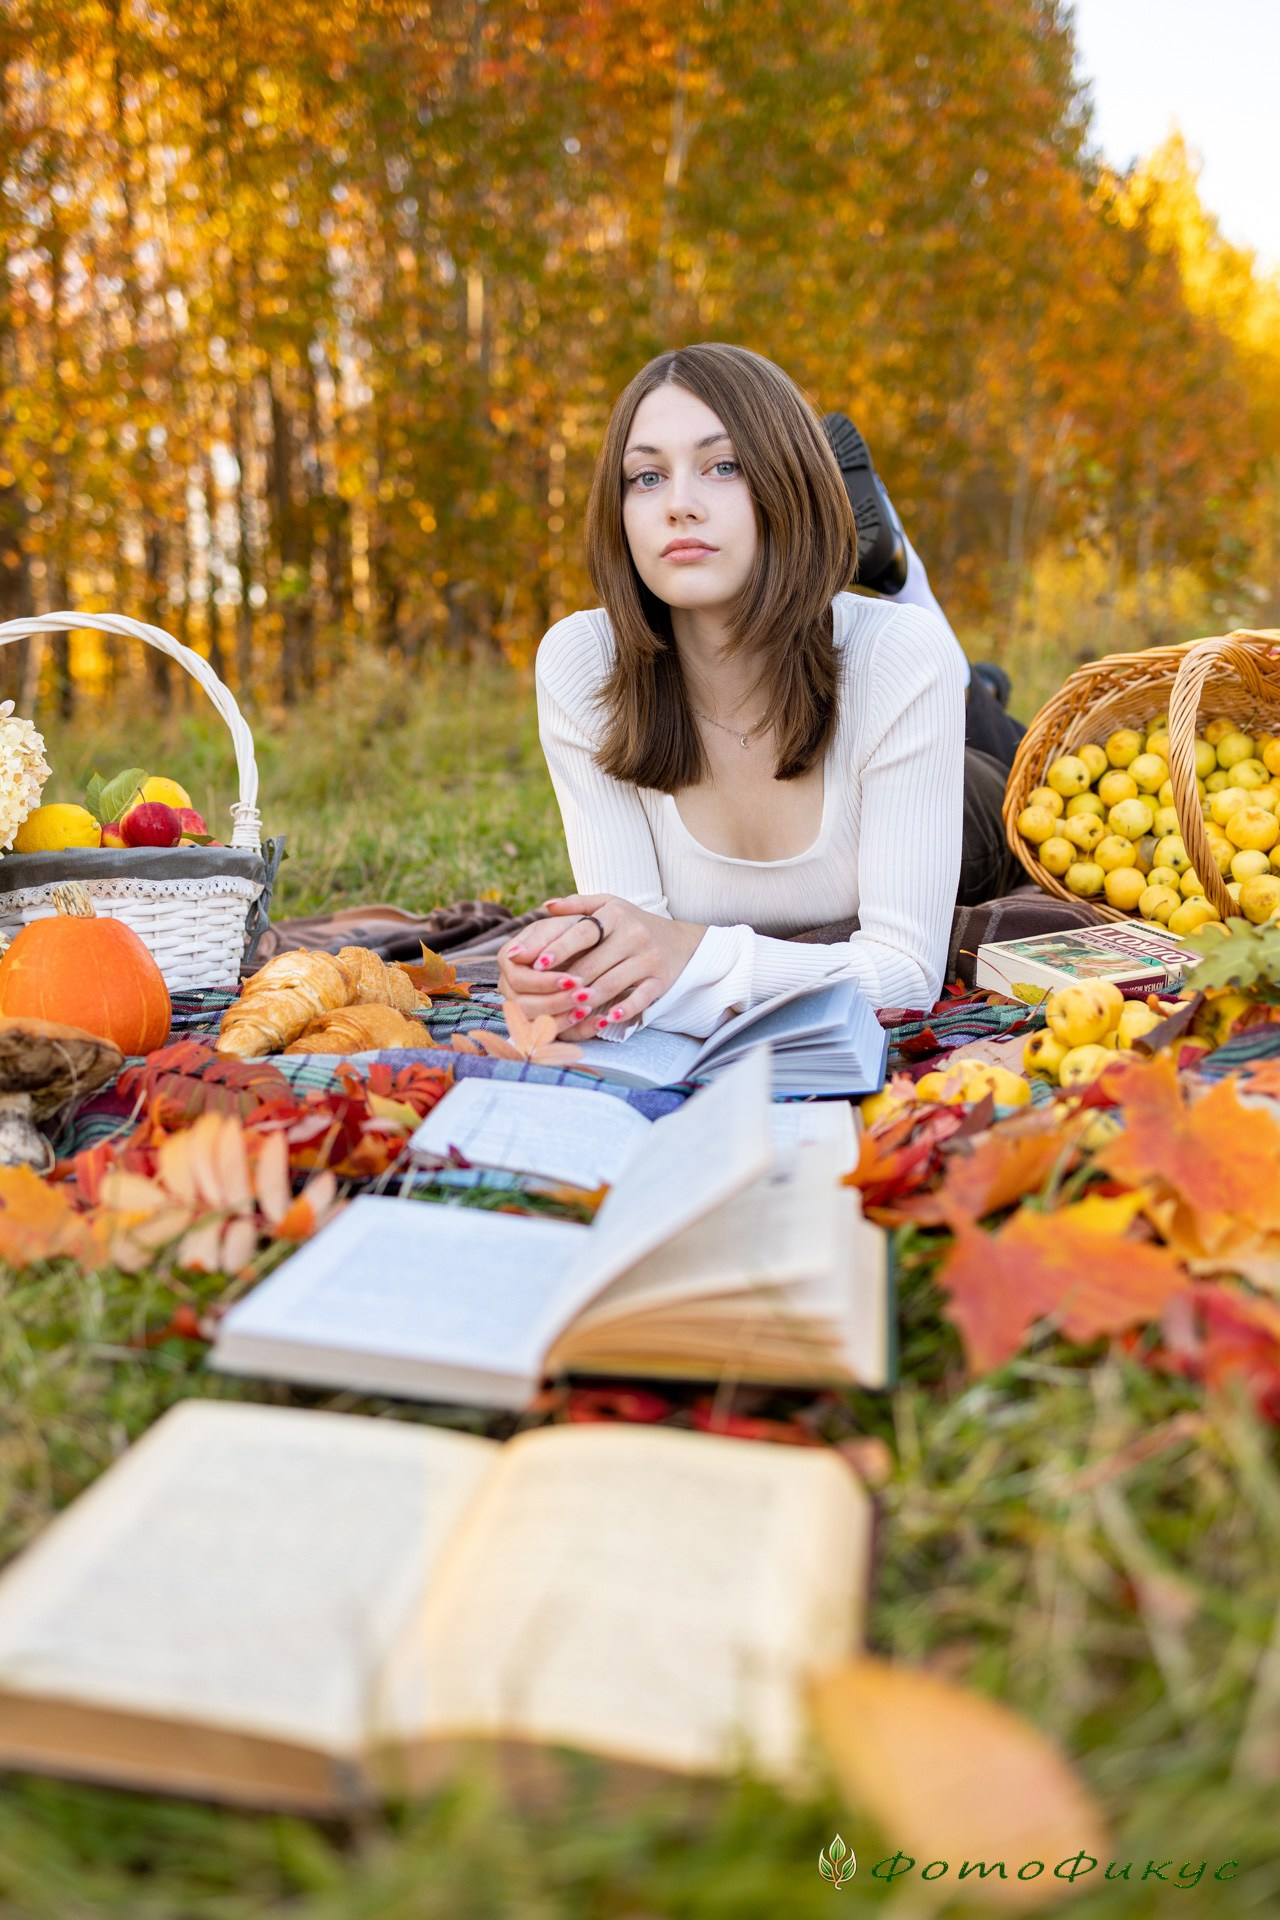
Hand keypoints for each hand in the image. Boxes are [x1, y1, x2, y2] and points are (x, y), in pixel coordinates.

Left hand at [497, 894, 705, 1036]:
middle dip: (568, 981)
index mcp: (616, 914)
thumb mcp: (610, 906)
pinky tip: (605, 1019)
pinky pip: (640, 998)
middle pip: (594, 962)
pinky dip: (623, 1010)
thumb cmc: (633, 924)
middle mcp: (634, 934)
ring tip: (569, 1008)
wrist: (682, 942)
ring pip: (613, 983)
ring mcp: (649, 958)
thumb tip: (545, 907)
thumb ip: (578, 905)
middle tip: (544, 995)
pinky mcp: (661, 980)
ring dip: (589, 998)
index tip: (536, 963)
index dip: (559, 948)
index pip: (584, 931)